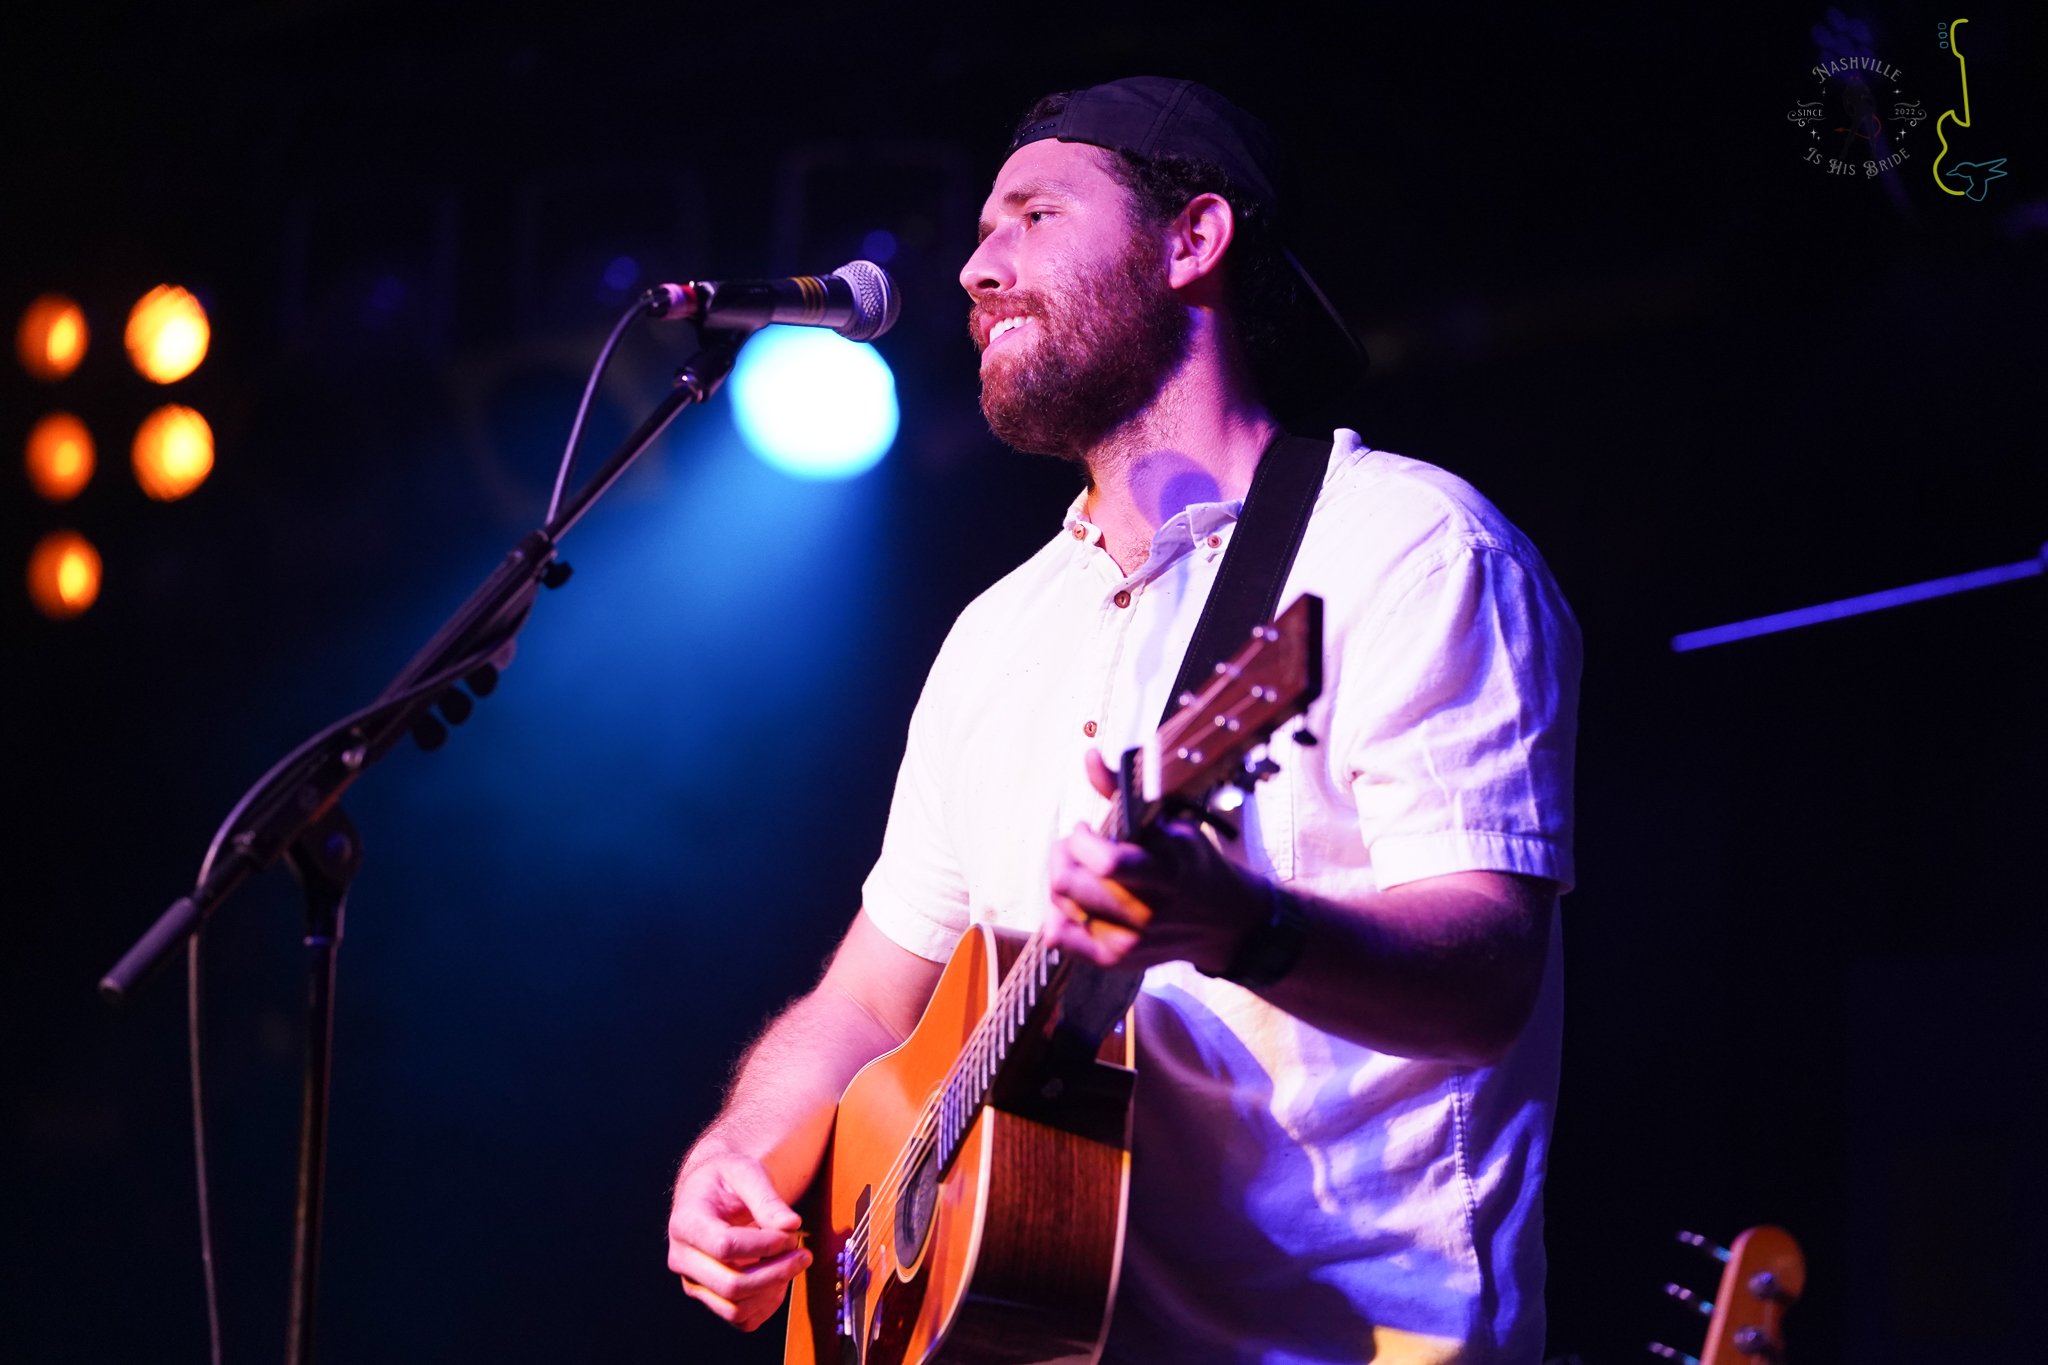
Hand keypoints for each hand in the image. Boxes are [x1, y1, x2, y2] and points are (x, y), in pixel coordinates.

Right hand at [667, 1151, 810, 1331]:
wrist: (710, 1193)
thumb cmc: (726, 1179)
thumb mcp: (746, 1172)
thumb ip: (768, 1198)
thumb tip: (791, 1225)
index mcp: (685, 1223)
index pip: (724, 1246)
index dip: (764, 1245)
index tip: (791, 1234)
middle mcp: (682, 1258)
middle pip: (731, 1285)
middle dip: (776, 1272)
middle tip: (803, 1253)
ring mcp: (694, 1282)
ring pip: (735, 1308)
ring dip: (774, 1289)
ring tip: (793, 1262)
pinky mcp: (709, 1298)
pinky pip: (741, 1319)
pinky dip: (767, 1305)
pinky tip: (781, 1278)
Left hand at [1043, 750, 1264, 975]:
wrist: (1223, 921)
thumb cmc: (1191, 864)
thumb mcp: (1169, 824)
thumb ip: (1123, 793)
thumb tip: (1089, 756)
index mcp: (1165, 873)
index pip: (1107, 864)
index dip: (1081, 840)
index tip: (1086, 828)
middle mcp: (1146, 913)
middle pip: (1070, 884)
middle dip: (1063, 854)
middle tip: (1076, 846)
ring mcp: (1129, 942)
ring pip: (1061, 906)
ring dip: (1061, 880)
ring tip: (1080, 870)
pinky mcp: (1115, 960)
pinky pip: (1062, 938)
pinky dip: (1057, 915)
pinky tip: (1072, 900)